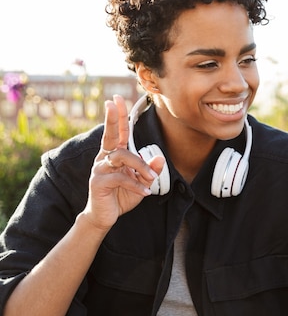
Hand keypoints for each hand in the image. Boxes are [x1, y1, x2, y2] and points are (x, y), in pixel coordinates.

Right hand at [82, 95, 164, 231]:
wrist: (106, 216)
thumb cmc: (122, 195)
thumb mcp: (142, 182)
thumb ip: (150, 170)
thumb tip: (160, 158)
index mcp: (115, 154)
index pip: (118, 132)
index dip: (118, 116)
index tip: (116, 99)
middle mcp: (105, 158)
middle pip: (110, 135)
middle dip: (112, 118)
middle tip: (112, 103)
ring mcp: (100, 169)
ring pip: (122, 157)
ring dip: (141, 166)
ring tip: (151, 178)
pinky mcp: (98, 182)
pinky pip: (121, 178)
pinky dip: (136, 185)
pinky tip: (145, 193)